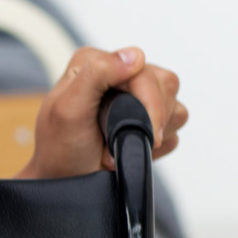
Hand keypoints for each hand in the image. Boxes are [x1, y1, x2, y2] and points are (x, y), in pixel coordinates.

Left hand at [15, 47, 188, 178]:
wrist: (66, 180)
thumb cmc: (61, 147)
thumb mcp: (68, 108)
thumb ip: (97, 74)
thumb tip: (135, 56)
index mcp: (96, 63)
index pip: (144, 70)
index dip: (148, 101)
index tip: (143, 130)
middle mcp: (119, 74)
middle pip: (166, 84)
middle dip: (151, 119)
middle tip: (123, 140)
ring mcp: (137, 97)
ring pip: (175, 106)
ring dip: (154, 132)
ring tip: (122, 143)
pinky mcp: (150, 119)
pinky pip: (176, 127)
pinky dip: (158, 144)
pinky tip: (132, 148)